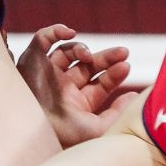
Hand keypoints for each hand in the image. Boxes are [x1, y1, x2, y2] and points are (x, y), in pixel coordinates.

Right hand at [17, 24, 138, 146]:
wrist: (31, 129)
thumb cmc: (63, 135)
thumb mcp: (97, 129)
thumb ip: (117, 114)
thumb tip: (134, 96)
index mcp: (76, 102)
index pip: (101, 83)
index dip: (114, 74)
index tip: (126, 66)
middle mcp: (62, 87)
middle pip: (88, 66)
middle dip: (107, 58)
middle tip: (123, 52)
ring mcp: (47, 73)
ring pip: (68, 51)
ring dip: (82, 49)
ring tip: (87, 55)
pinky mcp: (32, 61)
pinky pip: (42, 40)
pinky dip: (55, 31)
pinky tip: (70, 33)